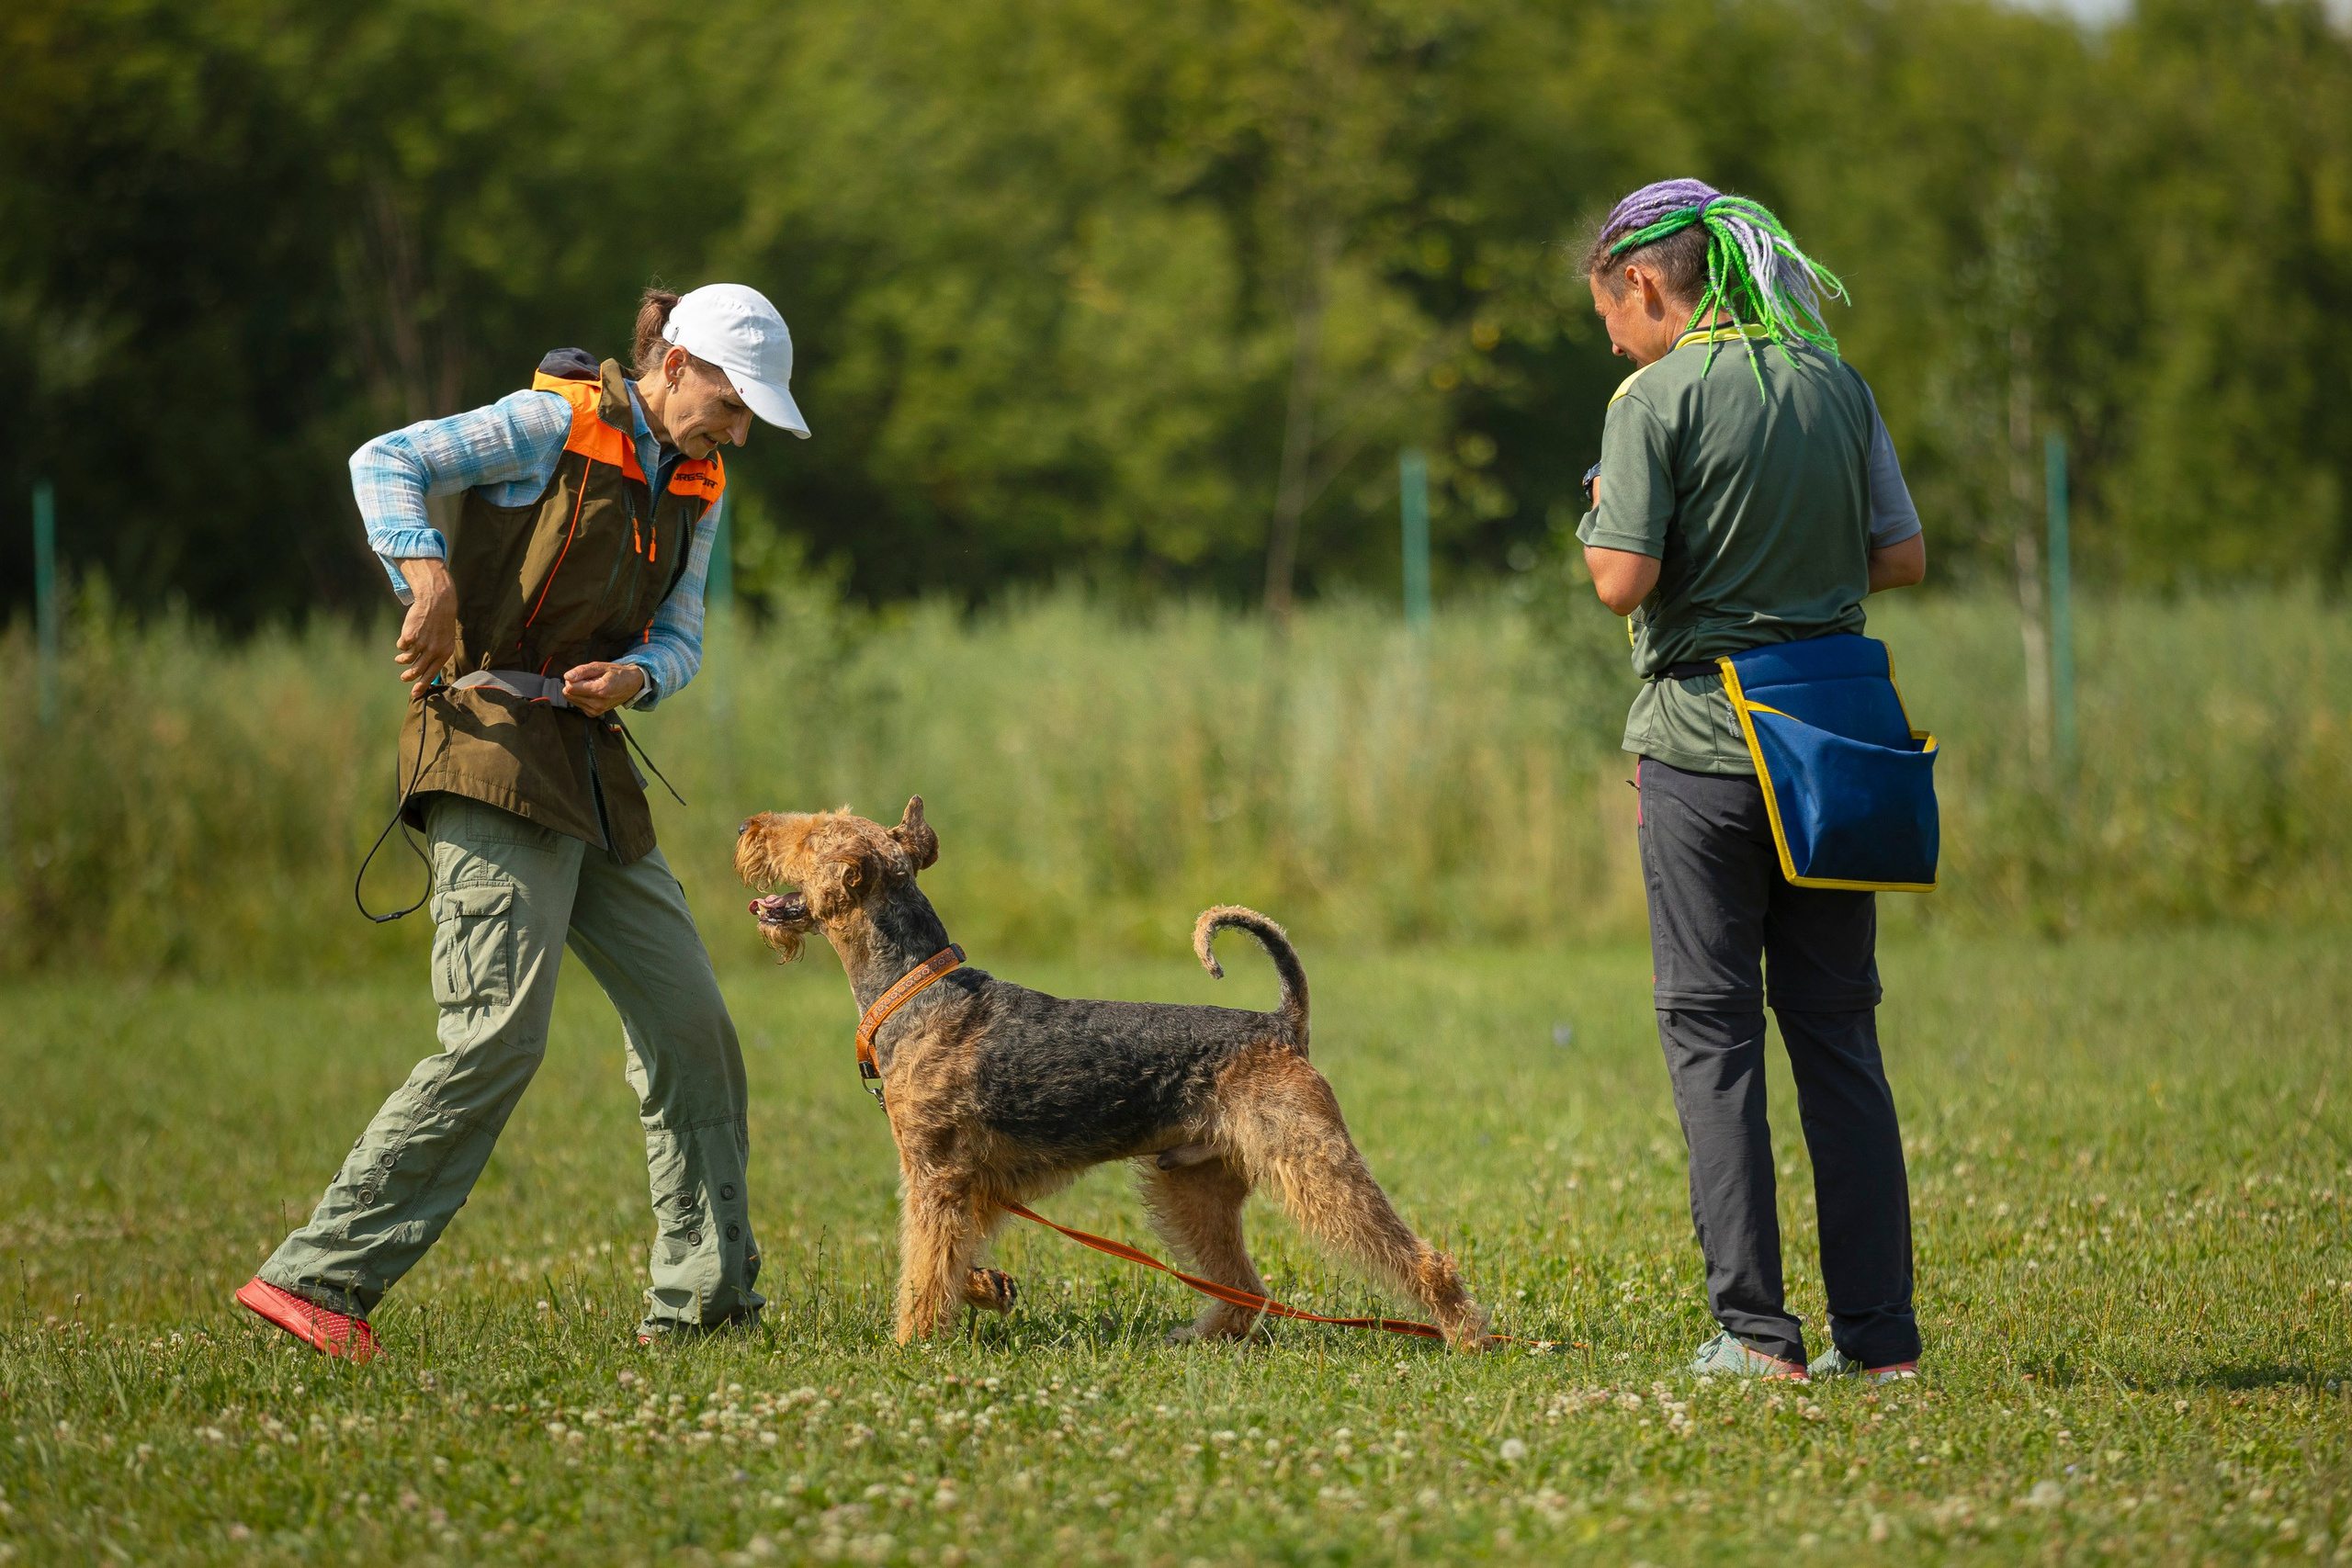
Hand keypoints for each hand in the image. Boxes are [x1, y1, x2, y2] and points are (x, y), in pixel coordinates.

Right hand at [394, 558, 456, 692]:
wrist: (437, 602)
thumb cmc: (442, 622)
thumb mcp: (446, 640)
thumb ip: (437, 655)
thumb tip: (427, 671)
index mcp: (444, 653)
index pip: (432, 674)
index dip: (422, 685)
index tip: (415, 694)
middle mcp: (432, 651)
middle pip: (416, 670)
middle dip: (408, 677)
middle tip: (404, 678)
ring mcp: (420, 643)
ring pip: (406, 659)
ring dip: (401, 661)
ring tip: (400, 659)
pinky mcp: (409, 636)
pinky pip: (401, 646)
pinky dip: (401, 644)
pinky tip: (406, 638)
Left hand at [561, 661, 646, 716]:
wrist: (632, 685)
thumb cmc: (617, 673)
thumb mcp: (600, 666)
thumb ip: (582, 671)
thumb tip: (567, 677)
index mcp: (600, 690)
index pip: (570, 688)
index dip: (572, 678)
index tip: (582, 675)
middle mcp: (597, 704)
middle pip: (568, 694)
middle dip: (574, 684)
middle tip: (587, 679)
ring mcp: (596, 710)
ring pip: (571, 700)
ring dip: (578, 691)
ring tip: (592, 686)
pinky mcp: (594, 714)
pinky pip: (577, 704)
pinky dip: (582, 697)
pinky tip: (592, 693)